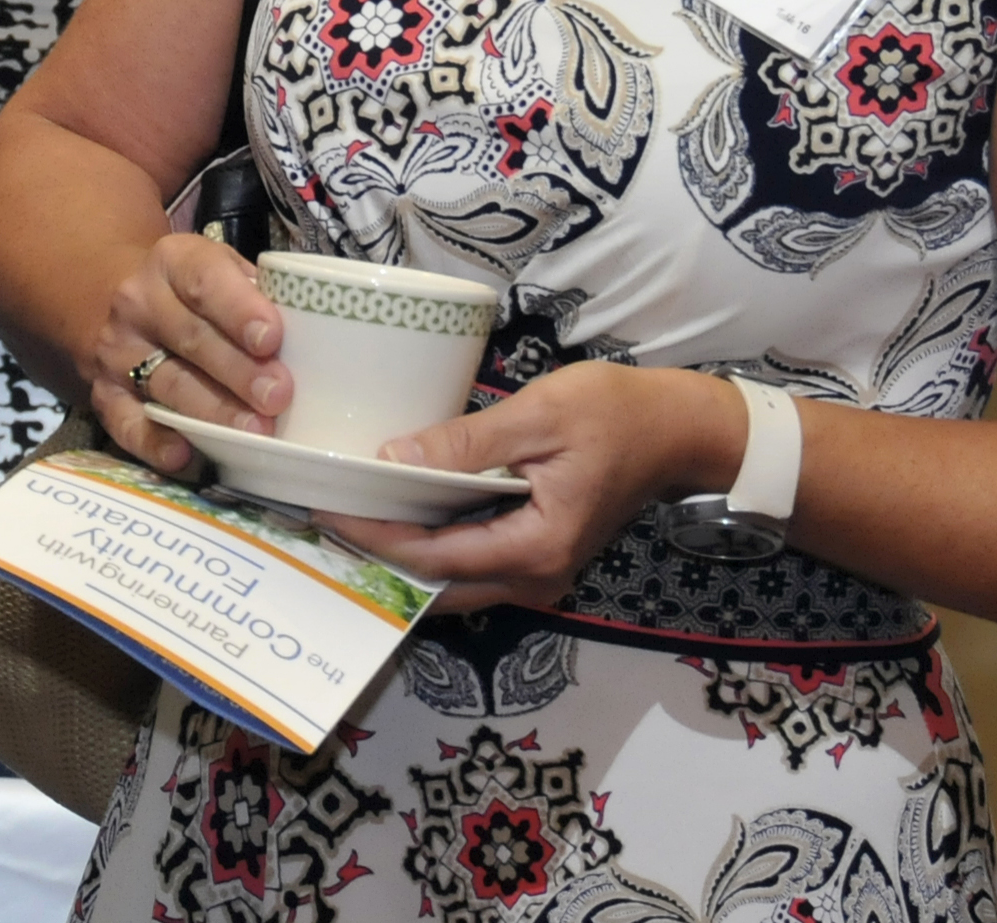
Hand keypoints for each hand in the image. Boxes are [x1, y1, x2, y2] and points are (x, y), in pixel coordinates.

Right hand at [89, 234, 289, 470]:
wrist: (119, 299)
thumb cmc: (197, 292)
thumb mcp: (223, 271)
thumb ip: (259, 295)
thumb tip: (313, 335)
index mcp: (172, 262)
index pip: (204, 280)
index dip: (239, 309)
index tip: (272, 338)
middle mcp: (138, 303)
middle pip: (190, 338)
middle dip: (238, 370)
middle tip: (278, 396)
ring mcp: (117, 351)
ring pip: (167, 384)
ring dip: (212, 411)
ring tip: (255, 433)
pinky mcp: (104, 395)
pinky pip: (126, 423)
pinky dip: (154, 442)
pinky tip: (184, 456)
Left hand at [316, 361, 741, 610]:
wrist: (677, 430)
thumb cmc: (614, 413)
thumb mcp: (538, 416)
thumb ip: (466, 445)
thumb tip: (394, 459)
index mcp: (534, 548)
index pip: (431, 555)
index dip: (372, 535)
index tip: (321, 508)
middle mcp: (534, 579)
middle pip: (435, 583)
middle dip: (376, 556)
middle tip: (319, 520)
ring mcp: (539, 575)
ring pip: (452, 581)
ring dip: (400, 555)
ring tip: (347, 517)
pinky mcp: (538, 557)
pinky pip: (471, 564)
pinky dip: (431, 547)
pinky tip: (399, 515)